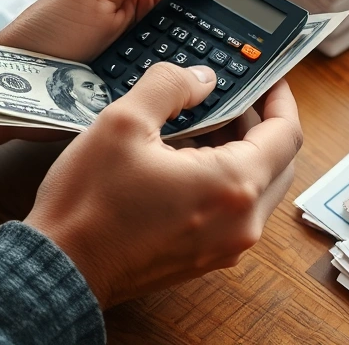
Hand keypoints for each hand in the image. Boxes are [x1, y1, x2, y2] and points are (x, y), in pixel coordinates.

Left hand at [0, 0, 271, 156]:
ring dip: (222, 66)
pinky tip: (222, 100)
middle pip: (208, 25)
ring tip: (251, 69)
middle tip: (265, 36)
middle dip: (236, 29)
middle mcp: (152, 30)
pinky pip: (181, 97)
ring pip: (199, 63)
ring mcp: (148, 67)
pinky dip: (201, 98)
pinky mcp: (143, 101)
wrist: (10, 89)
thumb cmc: (44, 32)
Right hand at [23, 63, 302, 308]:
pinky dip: (227, 181)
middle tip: (237, 97)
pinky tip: (191, 159)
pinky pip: (237, 211)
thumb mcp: (123, 122)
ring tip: (209, 124)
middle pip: (279, 162)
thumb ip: (170, 86)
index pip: (287, 134)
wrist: (60, 270)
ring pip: (259, 188)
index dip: (281, 99)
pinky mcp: (207, 257)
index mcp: (233, 186)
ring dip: (244, 153)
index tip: (270, 79)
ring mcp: (227, 245)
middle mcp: (242, 222)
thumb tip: (201, 77)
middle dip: (264, 125)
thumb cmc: (88, 206)